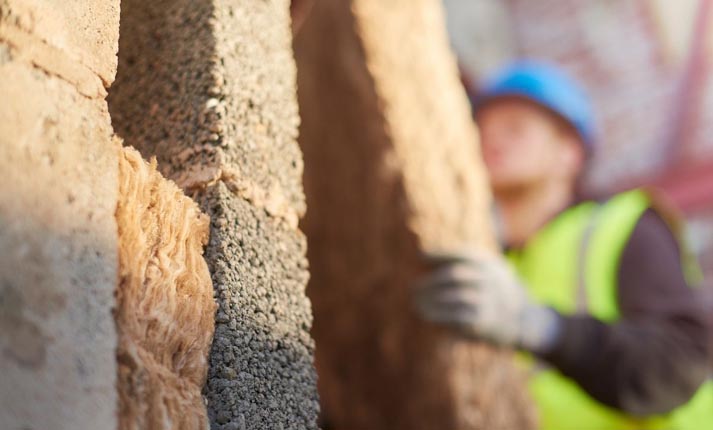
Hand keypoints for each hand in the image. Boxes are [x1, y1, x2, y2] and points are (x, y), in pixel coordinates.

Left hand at [414, 249, 560, 352]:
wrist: (529, 320)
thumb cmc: (500, 291)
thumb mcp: (492, 270)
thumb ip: (467, 263)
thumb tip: (424, 256)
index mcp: (491, 264)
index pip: (461, 255)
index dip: (438, 255)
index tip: (419, 256)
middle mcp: (492, 280)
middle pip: (454, 276)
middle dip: (431, 282)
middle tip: (413, 288)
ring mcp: (490, 301)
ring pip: (455, 298)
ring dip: (432, 301)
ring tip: (416, 304)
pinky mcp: (486, 322)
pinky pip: (459, 319)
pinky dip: (441, 318)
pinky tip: (428, 318)